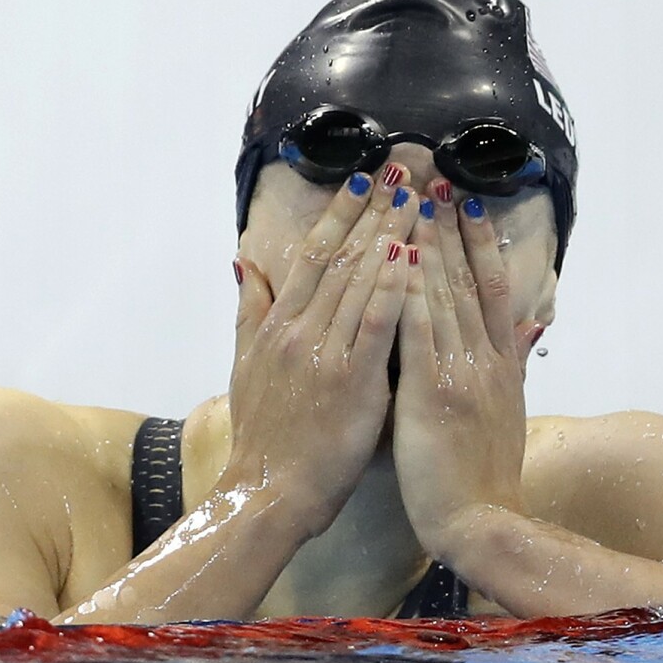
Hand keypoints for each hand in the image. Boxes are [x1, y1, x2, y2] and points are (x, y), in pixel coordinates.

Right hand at [227, 166, 418, 535]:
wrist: (268, 492)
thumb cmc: (262, 435)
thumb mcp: (244, 365)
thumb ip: (249, 312)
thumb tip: (246, 264)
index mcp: (279, 324)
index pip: (314, 255)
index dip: (340, 214)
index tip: (364, 180)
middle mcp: (300, 330)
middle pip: (342, 257)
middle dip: (374, 210)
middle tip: (404, 169)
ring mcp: (324, 354)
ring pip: (360, 281)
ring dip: (391, 234)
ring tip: (419, 198)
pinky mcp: (350, 382)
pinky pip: (375, 325)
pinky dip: (392, 287)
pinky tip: (411, 255)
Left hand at [393, 183, 540, 555]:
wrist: (480, 521)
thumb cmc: (481, 474)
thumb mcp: (507, 411)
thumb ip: (514, 363)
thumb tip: (531, 324)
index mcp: (499, 363)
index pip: (491, 287)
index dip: (479, 241)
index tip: (465, 200)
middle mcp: (486, 359)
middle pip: (467, 279)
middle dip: (450, 226)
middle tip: (434, 178)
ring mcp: (462, 373)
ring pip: (444, 295)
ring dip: (429, 243)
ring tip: (414, 199)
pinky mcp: (433, 393)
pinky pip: (419, 332)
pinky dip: (409, 292)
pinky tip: (397, 258)